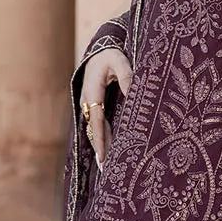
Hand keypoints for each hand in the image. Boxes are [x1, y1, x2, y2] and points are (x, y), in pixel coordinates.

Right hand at [79, 46, 131, 166]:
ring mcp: (88, 103)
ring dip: (101, 145)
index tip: (103, 157)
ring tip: (107, 165)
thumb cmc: (110, 55)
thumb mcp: (119, 62)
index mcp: (93, 92)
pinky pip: (97, 123)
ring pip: (94, 129)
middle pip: (94, 130)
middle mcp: (87, 101)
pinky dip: (102, 136)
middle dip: (100, 149)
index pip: (97, 121)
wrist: (97, 50)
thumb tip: (134, 94)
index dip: (100, 140)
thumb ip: (127, 77)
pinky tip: (109, 148)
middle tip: (106, 170)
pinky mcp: (92, 105)